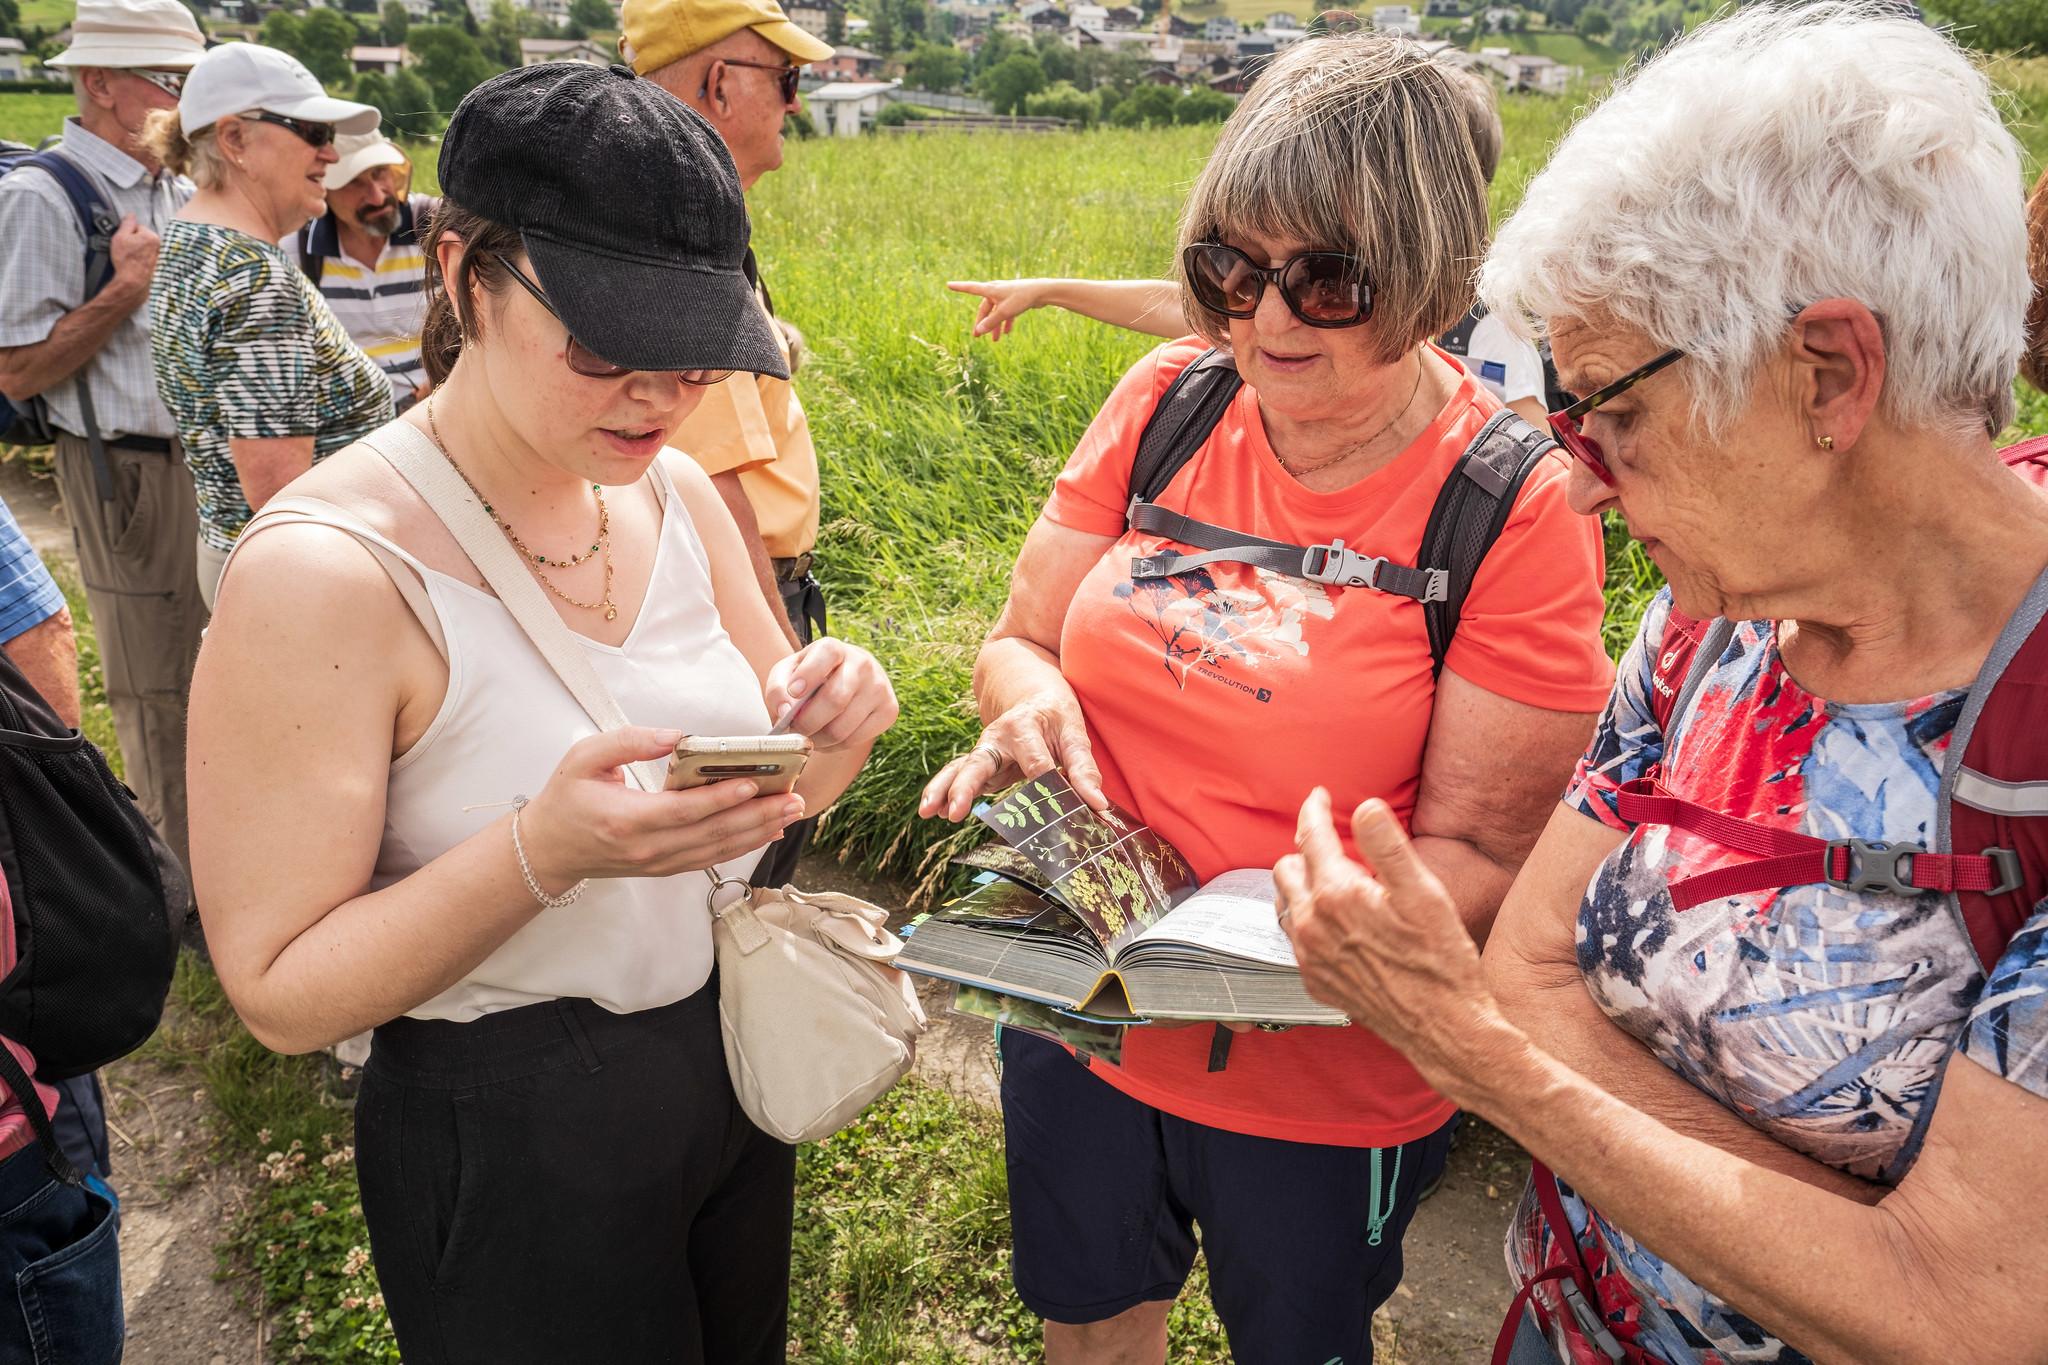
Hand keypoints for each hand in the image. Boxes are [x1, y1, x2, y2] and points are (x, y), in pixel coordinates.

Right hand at [108, 215, 159, 301]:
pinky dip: (143, 259)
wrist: (133, 282)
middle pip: (143, 237)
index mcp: (152, 236)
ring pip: (146, 248)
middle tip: (127, 252)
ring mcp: (160, 256)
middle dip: (135, 242)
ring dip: (139, 251)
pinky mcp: (159, 265)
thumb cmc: (126, 261)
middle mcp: (160, 245)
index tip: (125, 242)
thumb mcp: (120, 237)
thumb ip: (127, 223)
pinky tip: (137, 264)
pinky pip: (149, 257)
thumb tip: (131, 215)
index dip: (128, 234)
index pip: (138, 227)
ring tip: (132, 259)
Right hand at [517, 726, 803, 887]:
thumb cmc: (566, 799)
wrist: (549, 850)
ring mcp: (659, 862)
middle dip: (757, 815)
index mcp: (627, 819)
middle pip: (712, 833)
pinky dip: (741, 845)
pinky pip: (710, 857)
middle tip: (792, 797)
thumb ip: (629, 741)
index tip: (752, 782)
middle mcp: (648, 847)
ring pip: (717, 849)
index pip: (684, 810)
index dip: (721, 798)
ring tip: (790, 811)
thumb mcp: (584, 757)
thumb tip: (675, 736)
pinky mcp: (666, 867)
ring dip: (757, 831)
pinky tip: (766, 832)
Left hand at [763, 638, 896, 751]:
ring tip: (810, 735)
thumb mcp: (788, 674)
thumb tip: (786, 712)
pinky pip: (855, 740)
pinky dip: (835, 746)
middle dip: (807, 722)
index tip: (793, 693)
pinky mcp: (889, 710)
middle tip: (795, 729)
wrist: (846, 682)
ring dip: (818, 740)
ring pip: (842, 728)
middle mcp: (863, 664)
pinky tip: (828, 738)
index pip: (827, 654)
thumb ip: (778, 688)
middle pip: (835, 699)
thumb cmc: (811, 679)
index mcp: (835, 648)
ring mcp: (880, 687)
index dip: (808, 675)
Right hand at [918, 684, 1106, 820]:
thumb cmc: (1055, 712)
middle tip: (956, 811)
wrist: (1031, 691)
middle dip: (967, 787)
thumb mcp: (1074, 732)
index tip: (1060, 812)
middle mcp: (997, 737)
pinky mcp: (981, 763)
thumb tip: (1098, 805)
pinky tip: (934, 811)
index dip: (1049, 788)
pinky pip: (960, 775)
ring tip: (929, 811)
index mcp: (1024, 727)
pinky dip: (946, 790)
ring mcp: (985, 750)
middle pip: (980, 763)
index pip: (1036, 765)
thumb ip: (1084, 769)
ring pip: (961, 769)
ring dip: (944, 790)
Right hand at [946, 279, 1050, 341]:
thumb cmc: (1022, 298)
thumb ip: (991, 322)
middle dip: (982, 323)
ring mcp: (1005, 295)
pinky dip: (1006, 322)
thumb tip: (978, 331)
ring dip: (994, 326)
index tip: (948, 284)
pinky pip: (1006, 312)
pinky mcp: (1014, 299)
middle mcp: (996, 290)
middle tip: (976, 336)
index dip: (959, 287)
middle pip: (985, 308)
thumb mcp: (1004, 312)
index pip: (970, 288)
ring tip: (995, 340)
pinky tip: (1007, 332)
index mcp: (990, 290)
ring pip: (996, 312)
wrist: (1041, 292)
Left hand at [1272, 789, 1507, 1095]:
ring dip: (1300, 884)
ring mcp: (1309, 956)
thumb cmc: (1440, 958)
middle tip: (1330, 840)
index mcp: (1336, 894)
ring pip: (1285, 904)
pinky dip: (1307, 919)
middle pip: (1287, 867)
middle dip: (1304, 847)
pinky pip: (1295, 938)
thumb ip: (1387, 845)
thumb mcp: (1423, 892)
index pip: (1310, 836)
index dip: (1314, 809)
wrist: (1443, 1026)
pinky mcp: (1315, 981)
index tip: (1320, 796)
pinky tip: (1334, 921)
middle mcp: (1312, 925)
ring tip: (1329, 877)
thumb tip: (1364, 807)